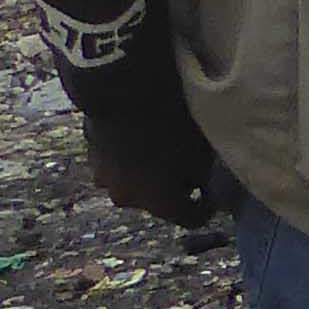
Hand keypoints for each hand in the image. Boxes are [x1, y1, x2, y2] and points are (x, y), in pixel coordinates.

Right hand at [82, 111, 214, 229]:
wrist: (124, 89)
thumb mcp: (202, 151)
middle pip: (159, 202)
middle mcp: (130, 200)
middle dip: (175, 190)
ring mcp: (106, 180)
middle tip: (191, 171)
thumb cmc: (173, 122)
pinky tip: (142, 141)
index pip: (191, 218)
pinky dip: (131, 161)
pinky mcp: (92, 159)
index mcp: (160, 203)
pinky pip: (118, 168)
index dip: (207, 207)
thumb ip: (203, 175)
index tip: (216, 195)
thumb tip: (202, 183)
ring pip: (135, 185)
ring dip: (149, 176)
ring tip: (164, 151)